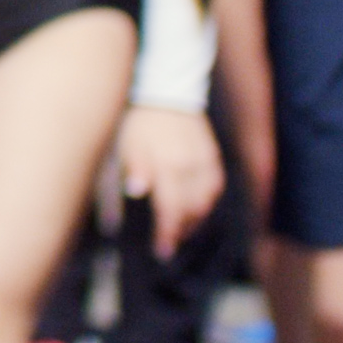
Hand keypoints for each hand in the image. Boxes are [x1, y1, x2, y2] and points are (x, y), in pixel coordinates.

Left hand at [116, 106, 225, 255]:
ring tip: (179, 229)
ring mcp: (205, 162)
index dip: (167, 233)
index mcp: (169, 165)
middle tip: (168, 244)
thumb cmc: (138, 121)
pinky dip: (206, 202)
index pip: (171, 209)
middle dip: (179, 231)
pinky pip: (215, 188)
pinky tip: (195, 209)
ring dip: (193, 220)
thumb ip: (135, 167)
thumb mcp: (128, 142)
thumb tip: (135, 191)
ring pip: (206, 203)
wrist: (165, 92)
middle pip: (191, 211)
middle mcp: (191, 166)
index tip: (162, 251)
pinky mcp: (212, 157)